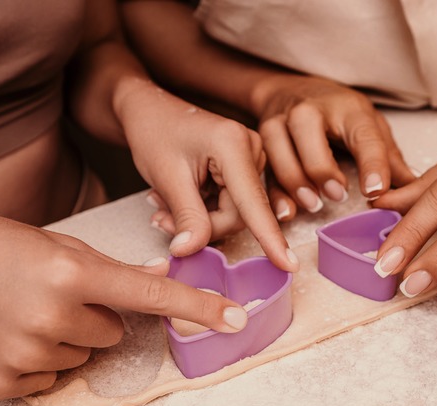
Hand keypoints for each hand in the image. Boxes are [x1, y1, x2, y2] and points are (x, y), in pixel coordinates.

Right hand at [0, 212, 249, 398]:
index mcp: (70, 273)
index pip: (150, 295)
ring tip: (27, 310)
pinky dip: (39, 359)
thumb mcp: (54, 242)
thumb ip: (111, 266)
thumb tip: (161, 276)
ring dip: (68, 336)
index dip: (197, 307)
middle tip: (54, 294)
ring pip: (85, 354)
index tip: (233, 319)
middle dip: (95, 314)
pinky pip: (52, 377)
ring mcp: (25, 355)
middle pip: (114, 331)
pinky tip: (8, 333)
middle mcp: (52, 317)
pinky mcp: (2, 383)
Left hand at [114, 78, 297, 270]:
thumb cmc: (154, 132)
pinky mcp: (244, 167)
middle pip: (240, 214)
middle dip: (202, 225)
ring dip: (198, 218)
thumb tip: (191, 250)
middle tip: (162, 220)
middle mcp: (251, 149)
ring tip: (163, 205)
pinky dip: (203, 209)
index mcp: (234, 145)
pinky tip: (178, 197)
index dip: (270, 238)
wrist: (148, 108)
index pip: (253, 203)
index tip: (289, 266)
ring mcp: (250, 158)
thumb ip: (186, 217)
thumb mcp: (166, 177)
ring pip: (234, 213)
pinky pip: (231, 204)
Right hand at [252, 75, 416, 220]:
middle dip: (323, 171)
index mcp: (348, 109)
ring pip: (281, 155)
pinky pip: (265, 170)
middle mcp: (310, 111)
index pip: (363, 136)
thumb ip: (388, 159)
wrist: (291, 90)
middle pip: (310, 141)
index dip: (371, 164)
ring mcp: (281, 123)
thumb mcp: (368, 126)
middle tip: (339, 196)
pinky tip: (286, 212)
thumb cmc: (338, 113)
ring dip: (297, 183)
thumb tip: (417, 191)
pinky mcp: (261, 139)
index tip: (376, 191)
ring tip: (315, 204)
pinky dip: (274, 193)